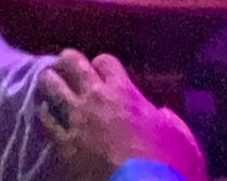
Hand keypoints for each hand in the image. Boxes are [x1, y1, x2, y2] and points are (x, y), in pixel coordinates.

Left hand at [38, 51, 206, 180]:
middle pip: (71, 61)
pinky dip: (45, 115)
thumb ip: (168, 121)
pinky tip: (46, 116)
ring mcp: (76, 120)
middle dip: (68, 62)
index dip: (102, 65)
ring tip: (50, 85)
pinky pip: (45, 120)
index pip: (105, 60)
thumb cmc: (168, 166)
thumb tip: (160, 114)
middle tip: (68, 68)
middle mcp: (95, 99)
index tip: (103, 74)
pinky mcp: (64, 144)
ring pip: (50, 85)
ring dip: (50, 83)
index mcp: (124, 93)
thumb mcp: (181, 139)